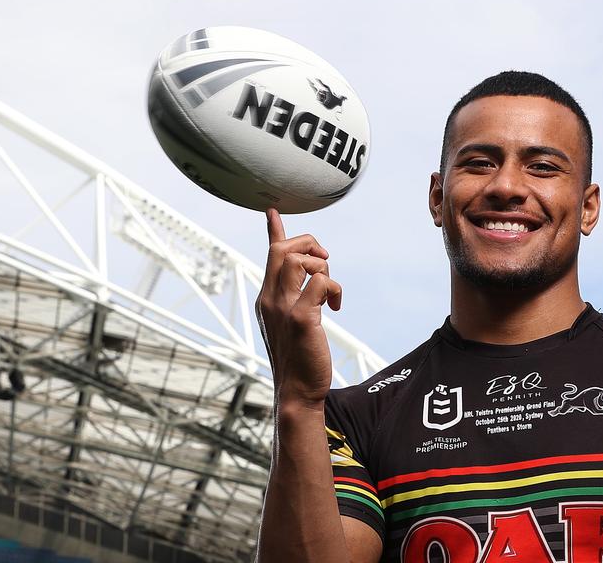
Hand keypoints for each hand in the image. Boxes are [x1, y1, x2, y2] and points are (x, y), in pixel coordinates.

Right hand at [256, 208, 342, 407]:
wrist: (297, 391)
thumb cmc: (299, 357)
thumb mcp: (292, 321)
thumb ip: (296, 298)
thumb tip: (313, 280)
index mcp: (266, 297)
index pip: (270, 255)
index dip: (274, 230)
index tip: (272, 211)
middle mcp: (269, 299)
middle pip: (283, 249)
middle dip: (309, 244)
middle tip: (325, 260)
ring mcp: (282, 308)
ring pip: (298, 261)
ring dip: (322, 268)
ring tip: (330, 292)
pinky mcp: (300, 320)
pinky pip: (319, 284)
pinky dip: (333, 289)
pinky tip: (336, 308)